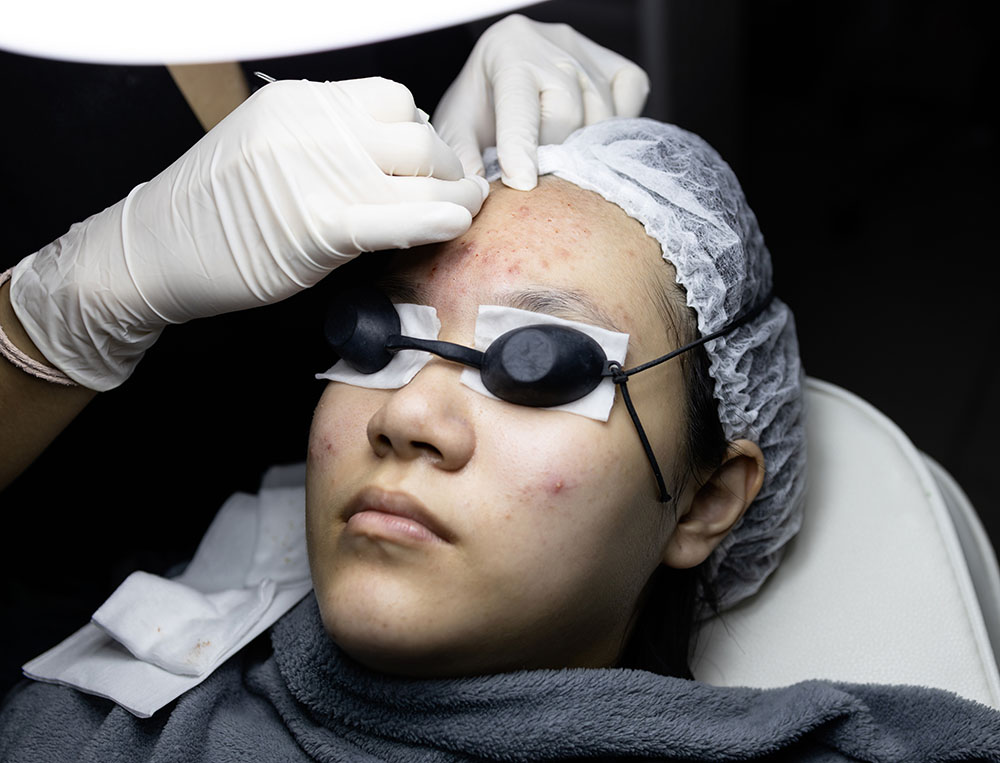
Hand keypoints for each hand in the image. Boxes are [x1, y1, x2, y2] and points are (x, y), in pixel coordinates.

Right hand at [10, 77, 487, 390]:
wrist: (154, 250)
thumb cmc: (215, 209)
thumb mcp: (270, 150)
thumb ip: (330, 143)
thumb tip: (400, 156)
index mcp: (301, 101)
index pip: (393, 98)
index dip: (421, 132)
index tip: (427, 164)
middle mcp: (313, 125)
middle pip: (417, 129)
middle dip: (446, 163)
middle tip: (453, 192)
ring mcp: (317, 172)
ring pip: (421, 164)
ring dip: (454, 189)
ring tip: (459, 209)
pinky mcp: (319, 225)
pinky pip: (398, 215)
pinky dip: (437, 217)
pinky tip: (455, 223)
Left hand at [432, 14, 649, 190]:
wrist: (510, 66)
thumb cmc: (483, 100)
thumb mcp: (458, 123)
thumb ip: (462, 154)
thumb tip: (475, 189)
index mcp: (506, 53)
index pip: (519, 105)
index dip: (521, 147)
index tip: (522, 183)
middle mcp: (551, 46)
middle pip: (566, 113)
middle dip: (552, 153)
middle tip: (540, 171)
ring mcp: (589, 55)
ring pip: (600, 116)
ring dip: (583, 147)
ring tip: (561, 154)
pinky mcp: (619, 66)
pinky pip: (630, 101)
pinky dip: (615, 127)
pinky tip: (588, 135)